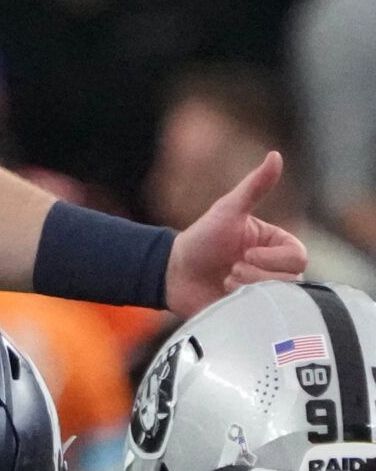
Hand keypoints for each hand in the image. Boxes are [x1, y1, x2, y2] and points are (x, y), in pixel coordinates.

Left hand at [164, 151, 308, 317]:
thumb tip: (276, 155)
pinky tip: (225, 296)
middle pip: (292, 280)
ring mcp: (264, 291)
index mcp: (275, 246)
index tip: (245, 254)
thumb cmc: (200, 240)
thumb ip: (254, 187)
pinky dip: (244, 305)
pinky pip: (265, 315)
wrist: (172, 274)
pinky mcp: (252, 311)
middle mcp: (274, 269)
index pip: (298, 257)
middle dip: (257, 274)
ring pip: (279, 297)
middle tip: (231, 269)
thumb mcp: (228, 211)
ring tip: (225, 281)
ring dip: (247, 288)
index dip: (273, 259)